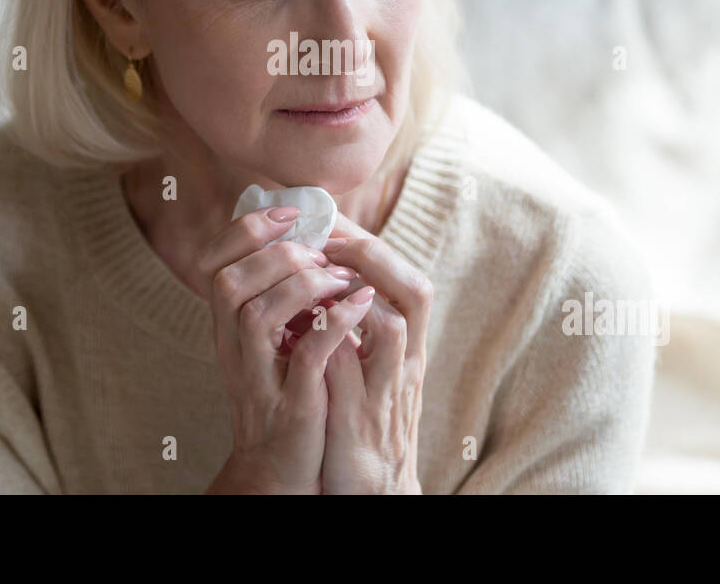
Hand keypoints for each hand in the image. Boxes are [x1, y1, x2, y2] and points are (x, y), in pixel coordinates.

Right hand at [203, 205, 375, 493]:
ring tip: (341, 279)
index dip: (247, 229)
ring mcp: (259, 378)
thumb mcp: (271, 340)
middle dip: (278, 254)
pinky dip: (336, 321)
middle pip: (228, 282)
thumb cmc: (285, 392)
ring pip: (258, 313)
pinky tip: (360, 304)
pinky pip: (308, 353)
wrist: (282, 469)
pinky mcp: (293, 405)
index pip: (213, 263)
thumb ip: (277, 293)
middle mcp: (233, 349)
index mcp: (227, 327)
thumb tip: (303, 233)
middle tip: (321, 255)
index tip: (292, 214)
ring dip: (304, 284)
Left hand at [316, 211, 431, 493]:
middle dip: (370, 254)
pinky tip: (303, 319)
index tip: (337, 227)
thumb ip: (357, 329)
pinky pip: (348, 369)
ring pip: (390, 325)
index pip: (412, 282)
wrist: (369, 493)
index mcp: (408, 350)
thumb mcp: (367, 370)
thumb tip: (330, 279)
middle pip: (415, 292)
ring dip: (352, 290)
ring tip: (317, 269)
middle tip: (327, 236)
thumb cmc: (361, 423)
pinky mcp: (357, 420)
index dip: (376, 248)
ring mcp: (386, 392)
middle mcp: (406, 365)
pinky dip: (329, 337)